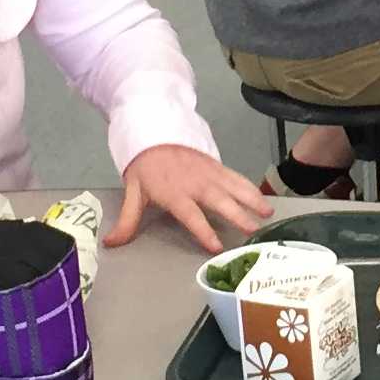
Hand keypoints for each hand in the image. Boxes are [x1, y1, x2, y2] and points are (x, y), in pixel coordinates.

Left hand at [108, 145, 272, 254]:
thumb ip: (127, 222)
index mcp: (175, 194)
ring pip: (235, 187)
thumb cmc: (145, 168)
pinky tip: (262, 197)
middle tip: (254, 231)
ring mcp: (209, 173)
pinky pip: (236, 177)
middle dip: (238, 216)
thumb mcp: (133, 193)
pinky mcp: (217, 165)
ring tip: (268, 214)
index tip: (217, 246)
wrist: (153, 133)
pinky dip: (250, 187)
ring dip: (252, 200)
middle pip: (221, 201)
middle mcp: (196, 184)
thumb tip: (111, 244)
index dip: (204, 231)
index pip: (192, 216)